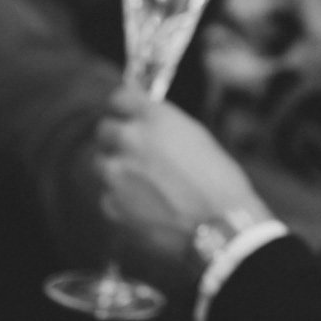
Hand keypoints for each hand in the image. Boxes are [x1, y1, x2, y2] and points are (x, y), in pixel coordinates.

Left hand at [95, 84, 271, 281]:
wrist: (219, 222)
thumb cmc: (219, 178)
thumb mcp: (196, 137)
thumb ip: (165, 127)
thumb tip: (150, 128)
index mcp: (155, 118)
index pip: (119, 98)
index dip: (123, 105)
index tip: (127, 112)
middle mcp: (130, 140)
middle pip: (104, 129)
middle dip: (116, 136)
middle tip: (134, 148)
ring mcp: (116, 174)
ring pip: (101, 163)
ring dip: (116, 167)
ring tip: (141, 180)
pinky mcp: (112, 206)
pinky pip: (107, 195)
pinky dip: (121, 198)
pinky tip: (145, 204)